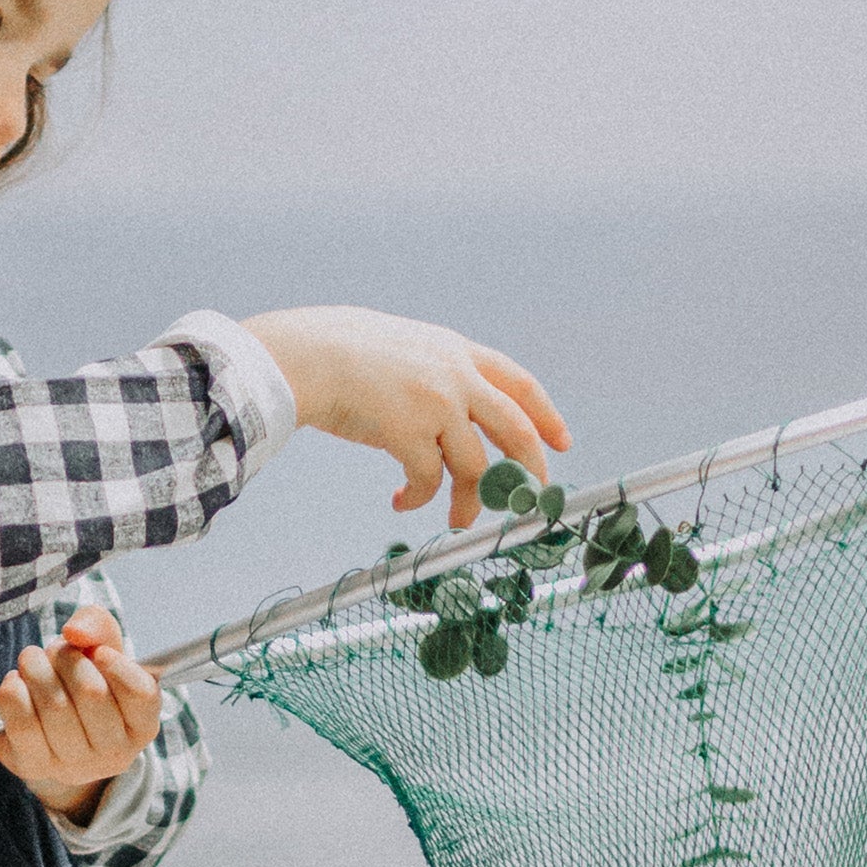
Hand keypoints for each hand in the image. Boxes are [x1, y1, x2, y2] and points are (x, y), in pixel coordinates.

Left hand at [0, 605, 163, 822]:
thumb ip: (98, 627)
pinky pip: (22, 723)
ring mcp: (74, 766)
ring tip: (32, 660)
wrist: (51, 734)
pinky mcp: (35, 767)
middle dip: (66, 657)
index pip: (140, 694)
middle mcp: (114, 753)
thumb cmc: (83, 683)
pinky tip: (17, 683)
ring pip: (53, 706)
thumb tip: (75, 633)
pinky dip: (13, 691)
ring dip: (35, 669)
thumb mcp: (101, 650)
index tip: (98, 652)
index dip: (117, 665)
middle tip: (56, 650)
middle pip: (91, 693)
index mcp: (142, 725)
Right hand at [239, 305, 569, 526]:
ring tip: (458, 520)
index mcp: (457, 351)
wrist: (305, 357)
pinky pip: (428, 480)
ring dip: (469, 502)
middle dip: (528, 470)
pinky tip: (401, 502)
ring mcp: (436, 405)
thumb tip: (446, 412)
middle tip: (528, 499)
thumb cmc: (338, 352)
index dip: (545, 415)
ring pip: (475, 467)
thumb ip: (432, 371)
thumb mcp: (403, 346)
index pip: (520, 383)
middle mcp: (456, 376)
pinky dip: (418, 498)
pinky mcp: (409, 434)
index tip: (561, 441)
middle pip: (515, 430)